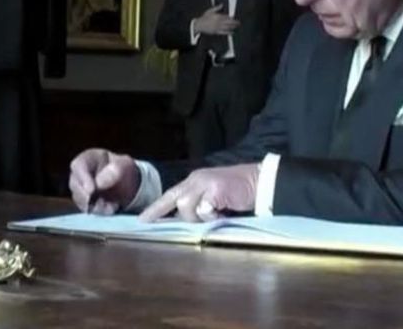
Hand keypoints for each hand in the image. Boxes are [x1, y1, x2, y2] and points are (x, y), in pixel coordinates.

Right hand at [69, 148, 139, 214]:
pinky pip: (87, 209)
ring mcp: (81, 188)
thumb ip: (115, 170)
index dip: (82, 178)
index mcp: (89, 159)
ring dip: (94, 205)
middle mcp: (81, 173)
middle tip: (98, 202)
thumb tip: (99, 183)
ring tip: (111, 206)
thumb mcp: (125, 165)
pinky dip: (99, 211)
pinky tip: (112, 208)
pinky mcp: (86, 202)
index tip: (91, 190)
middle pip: (75, 184)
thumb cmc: (124, 169)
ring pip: (80, 199)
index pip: (78, 165)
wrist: (129, 182)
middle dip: (85, 196)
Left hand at [138, 164, 259, 222]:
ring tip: (218, 213)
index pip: (169, 195)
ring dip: (202, 216)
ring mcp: (205, 183)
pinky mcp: (215, 189)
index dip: (155, 209)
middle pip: (177, 201)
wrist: (260, 181)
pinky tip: (224, 212)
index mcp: (193, 181)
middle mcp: (196, 180)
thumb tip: (183, 221)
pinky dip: (213, 215)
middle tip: (203, 218)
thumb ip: (197, 205)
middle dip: (188, 216)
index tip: (141, 221)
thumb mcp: (212, 197)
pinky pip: (204, 209)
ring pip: (188, 207)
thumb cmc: (238, 192)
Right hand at [195, 4, 238, 35]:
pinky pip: (224, 33)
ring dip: (233, 27)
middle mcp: (219, 22)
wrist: (199, 25)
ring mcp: (218, 27)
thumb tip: (222, 4)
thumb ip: (217, 8)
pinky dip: (228, 33)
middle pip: (229, 22)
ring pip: (227, 27)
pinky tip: (232, 33)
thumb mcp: (210, 11)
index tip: (234, 17)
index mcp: (218, 16)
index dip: (231, 17)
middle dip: (234, 22)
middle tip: (239, 22)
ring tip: (237, 26)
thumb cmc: (204, 17)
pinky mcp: (216, 32)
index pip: (226, 16)